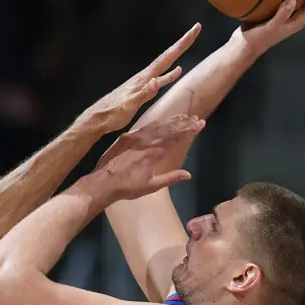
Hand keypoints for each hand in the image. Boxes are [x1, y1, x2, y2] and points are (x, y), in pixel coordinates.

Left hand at [76, 24, 201, 134]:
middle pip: (167, 56)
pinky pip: (161, 78)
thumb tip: (157, 81)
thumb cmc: (111, 115)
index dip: (182, 44)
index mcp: (143, 78)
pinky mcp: (141, 90)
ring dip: (177, 54)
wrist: (97, 120)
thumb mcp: (128, 106)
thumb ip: (143, 94)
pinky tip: (176, 72)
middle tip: (196, 29)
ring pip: (165, 65)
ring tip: (187, 44)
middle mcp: (144, 76)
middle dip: (183, 43)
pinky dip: (170, 74)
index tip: (195, 29)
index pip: (167, 58)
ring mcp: (142, 82)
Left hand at [82, 113, 203, 203]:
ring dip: (171, 121)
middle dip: (184, 123)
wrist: (103, 182)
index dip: (190, 130)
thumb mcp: (151, 186)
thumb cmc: (128, 187)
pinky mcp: (126, 137)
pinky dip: (155, 123)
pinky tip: (161, 121)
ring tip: (183, 116)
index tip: (201, 124)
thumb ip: (170, 178)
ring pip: (158, 125)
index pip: (177, 138)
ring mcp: (135, 138)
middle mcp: (147, 142)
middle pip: (169, 129)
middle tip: (195, 118)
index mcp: (155, 154)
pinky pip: (144, 126)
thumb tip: (188, 174)